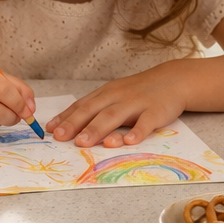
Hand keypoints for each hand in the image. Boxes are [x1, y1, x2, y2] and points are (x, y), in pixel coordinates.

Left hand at [47, 67, 185, 147]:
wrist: (173, 80)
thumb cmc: (139, 92)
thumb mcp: (114, 95)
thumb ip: (94, 109)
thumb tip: (68, 126)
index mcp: (106, 94)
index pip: (82, 106)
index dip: (65, 118)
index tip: (50, 130)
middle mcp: (118, 97)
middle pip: (94, 111)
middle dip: (75, 124)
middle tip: (61, 137)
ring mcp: (137, 103)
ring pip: (114, 116)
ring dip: (98, 129)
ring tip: (84, 142)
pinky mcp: (156, 111)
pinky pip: (146, 123)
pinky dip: (137, 132)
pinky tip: (129, 142)